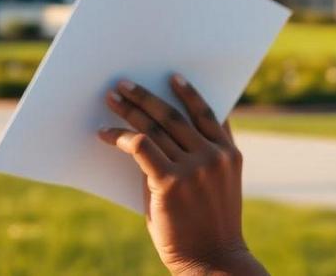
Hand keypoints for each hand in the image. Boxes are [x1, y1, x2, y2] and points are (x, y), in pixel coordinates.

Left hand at [97, 74, 268, 275]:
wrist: (212, 262)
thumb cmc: (207, 227)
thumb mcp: (213, 187)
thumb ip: (193, 159)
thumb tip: (155, 133)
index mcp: (230, 154)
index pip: (209, 113)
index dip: (189, 92)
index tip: (172, 77)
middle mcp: (214, 155)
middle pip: (175, 115)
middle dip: (147, 96)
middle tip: (125, 84)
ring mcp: (195, 167)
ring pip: (156, 127)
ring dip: (130, 110)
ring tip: (112, 99)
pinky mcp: (171, 181)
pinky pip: (140, 147)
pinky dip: (120, 137)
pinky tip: (105, 133)